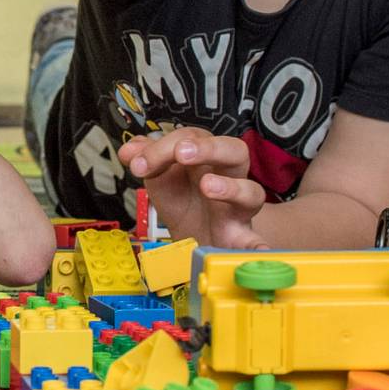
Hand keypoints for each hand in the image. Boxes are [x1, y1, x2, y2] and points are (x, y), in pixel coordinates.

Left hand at [119, 126, 270, 248]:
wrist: (199, 238)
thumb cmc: (185, 201)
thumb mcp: (162, 178)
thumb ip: (147, 160)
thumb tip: (128, 150)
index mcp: (209, 159)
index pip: (193, 138)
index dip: (164, 146)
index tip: (139, 163)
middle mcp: (229, 179)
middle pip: (235, 151)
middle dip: (208, 148)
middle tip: (181, 153)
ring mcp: (237, 210)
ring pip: (252, 192)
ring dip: (230, 188)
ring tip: (207, 187)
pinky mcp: (240, 239)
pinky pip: (257, 242)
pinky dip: (259, 247)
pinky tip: (257, 251)